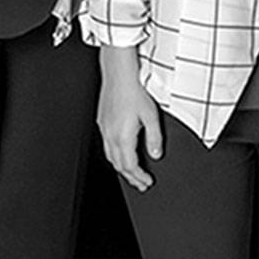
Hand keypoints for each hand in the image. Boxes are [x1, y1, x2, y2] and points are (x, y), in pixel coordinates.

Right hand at [96, 45, 160, 191]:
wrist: (119, 74)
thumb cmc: (134, 91)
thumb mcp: (151, 116)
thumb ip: (154, 138)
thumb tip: (155, 154)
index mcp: (123, 137)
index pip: (130, 166)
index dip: (139, 177)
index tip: (147, 182)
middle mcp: (110, 135)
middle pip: (118, 165)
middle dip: (130, 177)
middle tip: (141, 184)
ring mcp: (104, 128)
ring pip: (110, 157)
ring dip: (122, 168)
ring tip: (132, 174)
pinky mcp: (103, 122)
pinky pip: (107, 146)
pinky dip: (115, 156)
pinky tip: (121, 153)